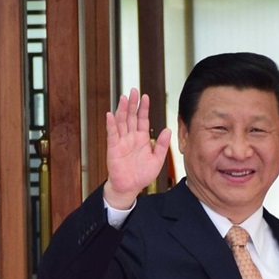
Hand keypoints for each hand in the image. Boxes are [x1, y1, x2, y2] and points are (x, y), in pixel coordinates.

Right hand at [103, 89, 172, 208]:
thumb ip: (161, 145)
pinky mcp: (113, 148)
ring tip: (124, 98)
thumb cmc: (142, 175)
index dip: (144, 108)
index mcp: (142, 138)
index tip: (145, 96)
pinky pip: (112, 134)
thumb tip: (167, 130)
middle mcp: (131, 137)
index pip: (142, 119)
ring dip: (122, 110)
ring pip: (121, 122)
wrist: (129, 187)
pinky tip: (111, 115)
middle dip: (132, 104)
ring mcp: (121, 141)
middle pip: (131, 116)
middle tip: (133, 91)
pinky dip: (111, 124)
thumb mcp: (157, 160)